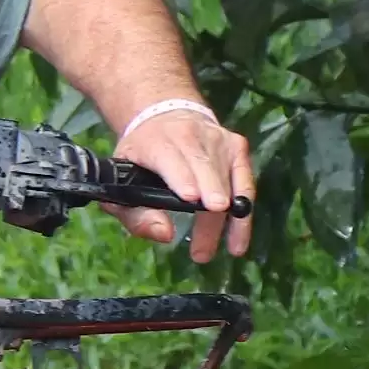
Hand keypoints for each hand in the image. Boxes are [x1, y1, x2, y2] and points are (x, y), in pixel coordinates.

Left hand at [110, 102, 254, 260]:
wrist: (164, 119)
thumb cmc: (142, 159)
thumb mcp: (123, 184)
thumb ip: (135, 214)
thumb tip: (165, 234)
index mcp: (156, 141)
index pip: (171, 157)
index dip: (182, 177)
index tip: (191, 198)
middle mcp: (189, 134)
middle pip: (204, 171)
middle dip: (208, 209)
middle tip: (205, 248)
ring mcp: (217, 138)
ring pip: (227, 181)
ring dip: (225, 220)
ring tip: (224, 249)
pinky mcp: (236, 145)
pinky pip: (245, 180)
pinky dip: (244, 209)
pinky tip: (239, 235)